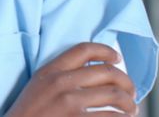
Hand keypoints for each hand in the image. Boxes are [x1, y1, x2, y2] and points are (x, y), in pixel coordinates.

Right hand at [6, 42, 136, 116]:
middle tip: (131, 91)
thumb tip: (92, 72)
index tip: (117, 58)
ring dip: (129, 103)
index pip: (84, 49)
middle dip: (126, 81)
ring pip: (115, 95)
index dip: (106, 51)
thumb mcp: (37, 87)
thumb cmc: (27, 115)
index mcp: (50, 71)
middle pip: (107, 71)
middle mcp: (61, 83)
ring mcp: (70, 103)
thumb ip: (58, 76)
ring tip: (131, 109)